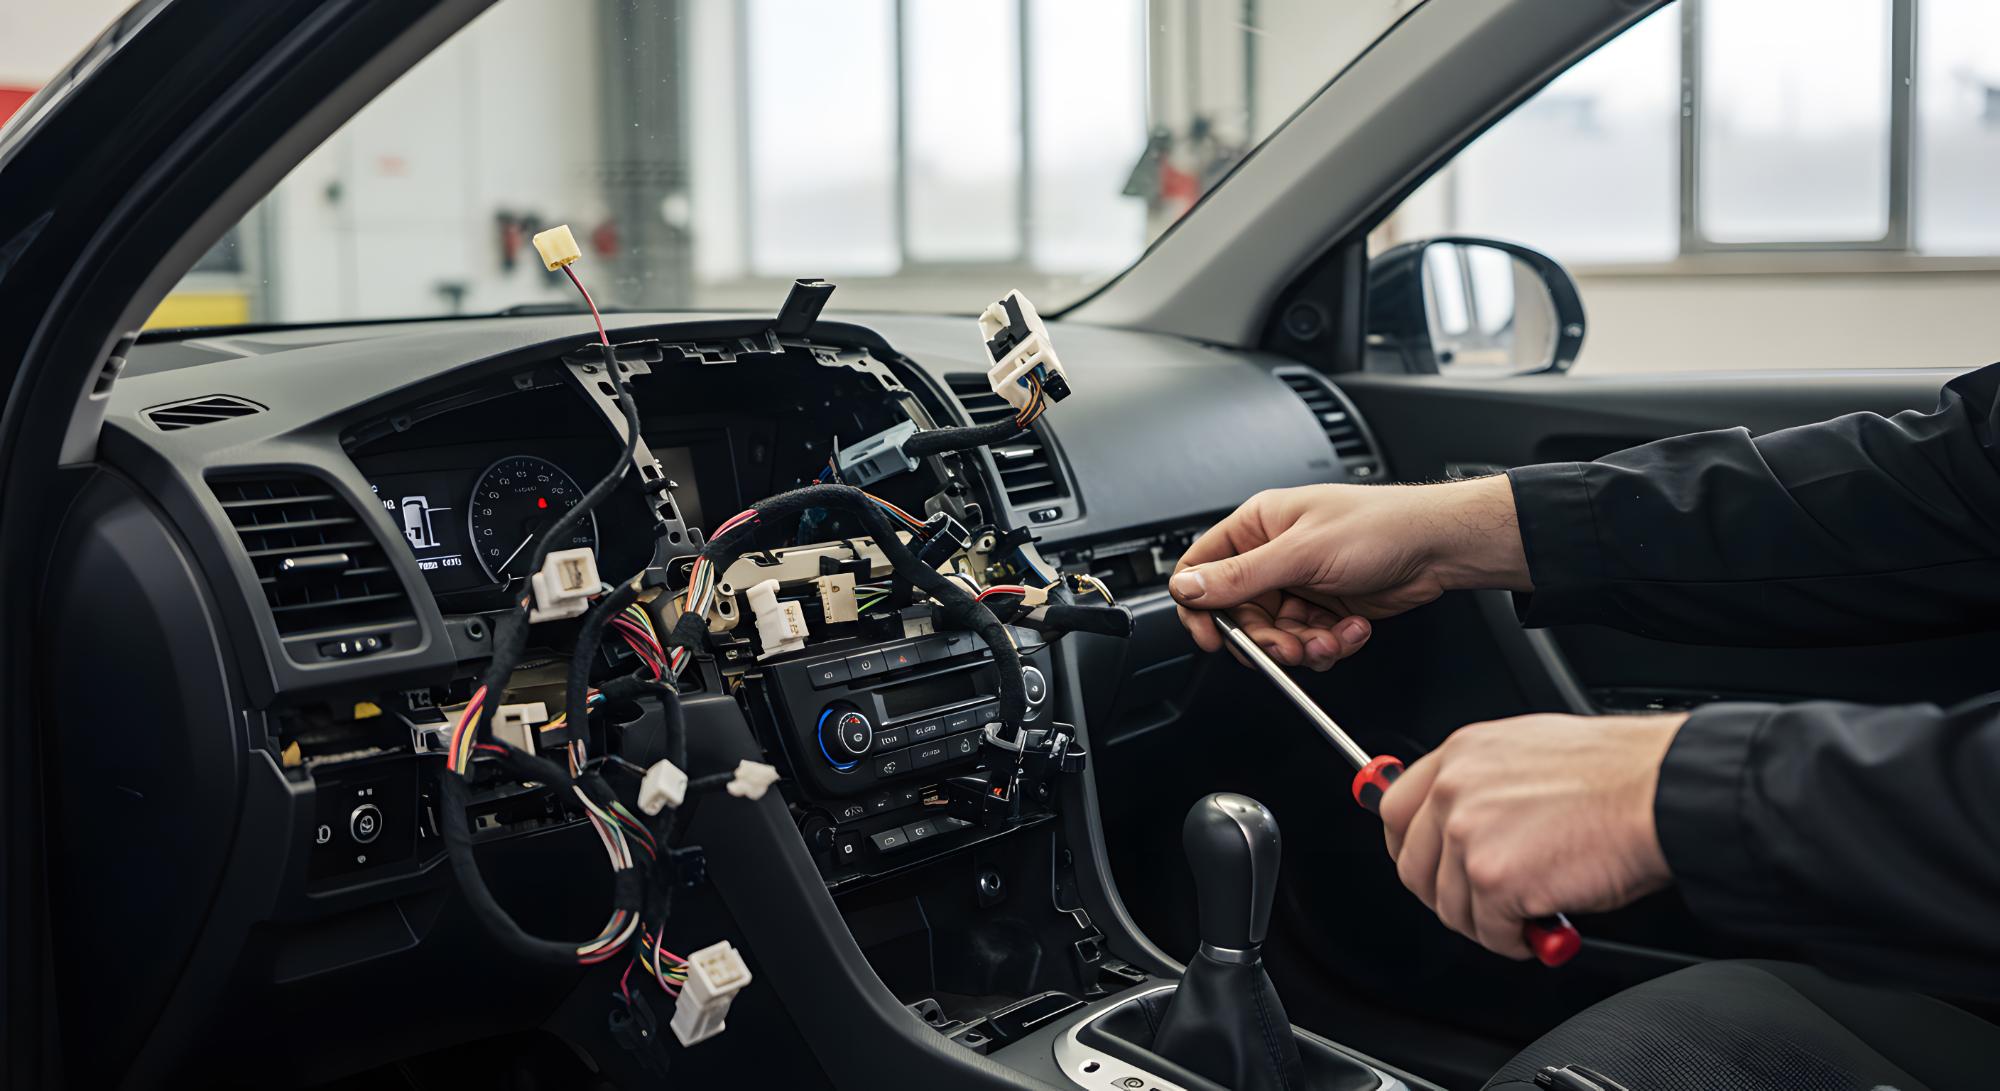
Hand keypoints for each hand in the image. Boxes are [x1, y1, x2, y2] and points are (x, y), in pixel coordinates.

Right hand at [1169, 477, 1527, 670]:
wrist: (1439, 546)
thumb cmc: (1380, 526)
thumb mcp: (1301, 553)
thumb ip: (1240, 576)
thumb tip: (1187, 587)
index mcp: (1258, 526)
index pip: (1203, 569)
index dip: (1200, 606)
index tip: (1212, 637)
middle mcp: (1274, 554)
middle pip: (1241, 614)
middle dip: (1266, 639)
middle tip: (1288, 648)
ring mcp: (1300, 583)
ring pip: (1275, 634)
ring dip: (1302, 647)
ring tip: (1330, 639)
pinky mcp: (1325, 607)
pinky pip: (1308, 640)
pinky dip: (1329, 644)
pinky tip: (1350, 630)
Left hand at [1379, 713, 1685, 958]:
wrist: (1661, 791)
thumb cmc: (1618, 774)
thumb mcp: (1529, 753)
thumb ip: (1485, 784)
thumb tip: (1466, 823)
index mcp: (1460, 754)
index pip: (1396, 811)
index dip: (1410, 850)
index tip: (1427, 868)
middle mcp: (1453, 790)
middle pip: (1412, 867)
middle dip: (1445, 896)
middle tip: (1482, 905)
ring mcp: (1468, 835)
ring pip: (1449, 906)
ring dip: (1486, 922)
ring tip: (1526, 914)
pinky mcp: (1493, 879)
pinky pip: (1487, 932)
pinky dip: (1513, 941)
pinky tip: (1541, 925)